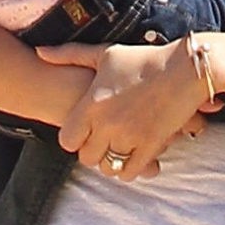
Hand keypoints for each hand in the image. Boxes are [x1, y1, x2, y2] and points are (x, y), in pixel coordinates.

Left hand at [36, 38, 214, 179]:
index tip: (85, 130)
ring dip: (112, 161)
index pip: (67, 140)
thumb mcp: (105, 54)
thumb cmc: (143, 59)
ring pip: (109, 168)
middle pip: (87, 158)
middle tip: (104, 140)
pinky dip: (130, 168)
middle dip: (94, 151)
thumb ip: (69, 55)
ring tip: (119, 147)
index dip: (74, 138)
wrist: (184, 69)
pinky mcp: (151, 146)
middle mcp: (108, 124)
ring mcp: (130, 137)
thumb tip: (40, 52)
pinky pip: (131, 172)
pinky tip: (134, 155)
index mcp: (93, 103)